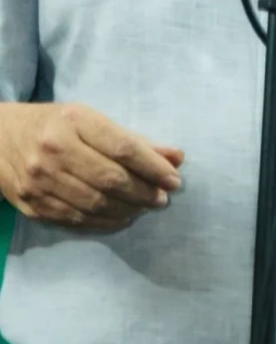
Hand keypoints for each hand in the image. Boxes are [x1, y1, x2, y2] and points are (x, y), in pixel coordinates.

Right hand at [0, 103, 183, 231]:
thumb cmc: (55, 126)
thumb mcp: (92, 120)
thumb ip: (134, 140)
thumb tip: (176, 157)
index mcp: (74, 122)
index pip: (123, 148)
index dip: (154, 167)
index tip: (175, 180)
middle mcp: (53, 151)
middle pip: (111, 179)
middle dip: (144, 192)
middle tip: (162, 198)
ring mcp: (39, 180)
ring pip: (95, 204)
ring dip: (129, 210)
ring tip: (146, 207)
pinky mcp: (32, 205)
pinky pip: (77, 220)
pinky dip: (106, 223)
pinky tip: (123, 218)